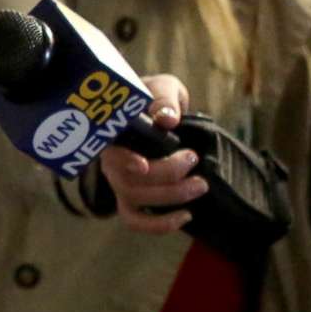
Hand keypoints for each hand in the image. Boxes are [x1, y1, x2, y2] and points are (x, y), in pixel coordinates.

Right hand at [95, 74, 202, 234]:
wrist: (154, 111)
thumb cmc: (155, 97)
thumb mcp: (162, 87)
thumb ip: (164, 98)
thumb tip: (167, 119)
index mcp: (112, 134)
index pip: (110, 153)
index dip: (124, 162)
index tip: (144, 164)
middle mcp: (111, 162)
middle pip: (128, 181)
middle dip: (165, 175)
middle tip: (193, 159)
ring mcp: (120, 183)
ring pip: (135, 202)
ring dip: (170, 198)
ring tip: (200, 185)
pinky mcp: (132, 200)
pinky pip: (137, 222)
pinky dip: (159, 225)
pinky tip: (186, 216)